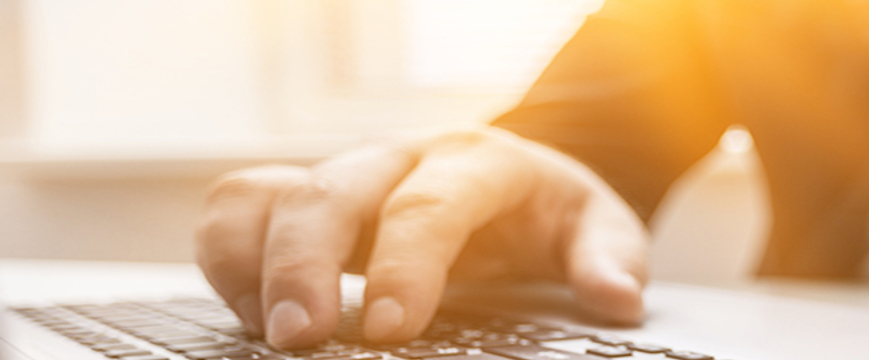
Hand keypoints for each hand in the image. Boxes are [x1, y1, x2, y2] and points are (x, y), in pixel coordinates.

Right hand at [195, 126, 648, 348]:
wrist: (522, 181)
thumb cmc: (552, 214)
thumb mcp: (599, 228)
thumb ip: (610, 259)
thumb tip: (615, 297)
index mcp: (479, 161)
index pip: (430, 204)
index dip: (404, 263)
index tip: (389, 328)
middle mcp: (402, 158)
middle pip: (332, 191)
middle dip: (306, 264)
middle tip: (301, 340)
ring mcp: (349, 175)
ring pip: (268, 192)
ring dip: (250, 260)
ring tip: (265, 333)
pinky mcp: (309, 198)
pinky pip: (241, 207)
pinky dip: (227, 255)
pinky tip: (248, 315)